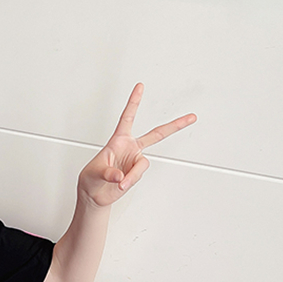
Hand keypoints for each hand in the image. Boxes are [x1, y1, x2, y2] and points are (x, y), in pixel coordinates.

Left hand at [77, 83, 195, 207]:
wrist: (94, 194)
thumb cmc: (91, 178)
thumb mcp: (95, 173)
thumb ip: (108, 173)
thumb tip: (121, 176)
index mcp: (118, 140)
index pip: (127, 117)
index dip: (134, 102)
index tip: (140, 87)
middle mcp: (130, 148)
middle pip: (156, 134)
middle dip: (174, 126)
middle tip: (191, 118)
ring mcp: (135, 161)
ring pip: (143, 164)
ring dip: (132, 175)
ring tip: (120, 183)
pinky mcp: (137, 173)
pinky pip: (138, 176)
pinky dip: (131, 181)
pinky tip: (122, 185)